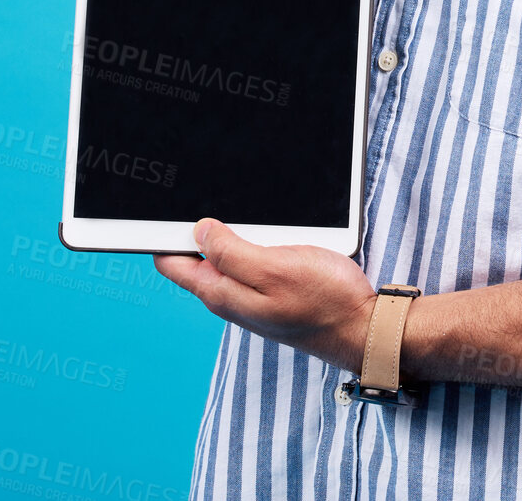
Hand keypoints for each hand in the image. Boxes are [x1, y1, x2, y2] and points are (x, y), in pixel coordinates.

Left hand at [155, 219, 377, 372]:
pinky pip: (251, 258)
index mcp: (220, 292)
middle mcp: (230, 295)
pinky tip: (270, 228)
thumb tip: (198, 231)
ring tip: (245, 207)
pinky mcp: (271, 289)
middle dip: (197, 228)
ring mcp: (251, 293)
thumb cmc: (323, 300)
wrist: (359, 326)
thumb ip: (230, 252)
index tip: (164, 210)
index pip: (171, 263)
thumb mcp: (272, 268)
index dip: (162, 235)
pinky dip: (255, 239)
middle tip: (209, 194)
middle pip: (196, 255)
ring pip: (227, 253)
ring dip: (232, 231)